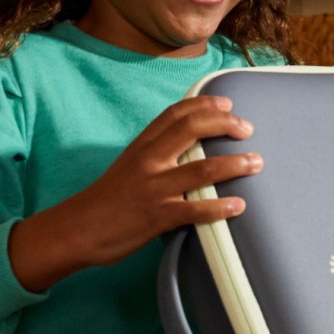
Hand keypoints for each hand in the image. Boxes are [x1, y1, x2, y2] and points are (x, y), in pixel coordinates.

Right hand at [79, 95, 261, 262]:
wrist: (77, 229)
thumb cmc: (106, 200)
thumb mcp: (128, 166)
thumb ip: (155, 154)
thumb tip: (186, 150)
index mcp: (142, 145)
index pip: (176, 113)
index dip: (204, 104)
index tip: (227, 104)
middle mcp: (149, 160)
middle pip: (192, 129)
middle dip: (225, 125)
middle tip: (247, 129)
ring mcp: (154, 188)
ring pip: (202, 169)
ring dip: (234, 164)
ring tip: (255, 163)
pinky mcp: (157, 216)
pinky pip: (195, 209)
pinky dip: (220, 207)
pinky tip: (238, 206)